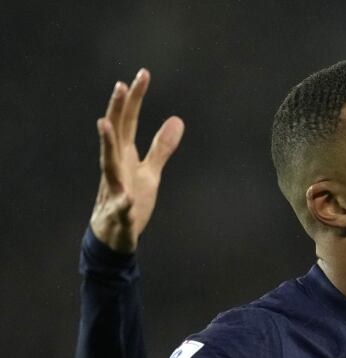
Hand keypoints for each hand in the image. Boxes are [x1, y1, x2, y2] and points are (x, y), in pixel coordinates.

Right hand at [90, 69, 184, 252]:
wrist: (113, 233)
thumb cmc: (130, 198)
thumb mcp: (151, 171)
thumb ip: (161, 147)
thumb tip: (177, 120)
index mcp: (124, 154)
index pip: (128, 121)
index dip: (135, 98)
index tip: (143, 74)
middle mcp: (116, 165)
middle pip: (117, 134)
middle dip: (117, 110)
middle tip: (121, 85)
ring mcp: (116, 187)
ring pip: (108, 163)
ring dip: (107, 143)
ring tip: (105, 123)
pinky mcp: (120, 212)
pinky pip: (121, 207)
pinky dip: (123, 203)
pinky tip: (128, 199)